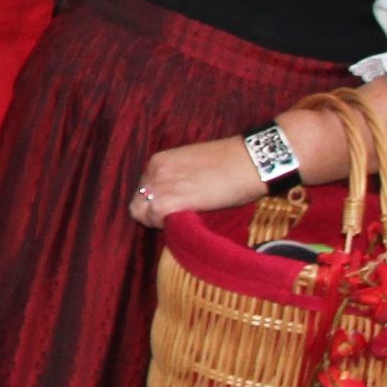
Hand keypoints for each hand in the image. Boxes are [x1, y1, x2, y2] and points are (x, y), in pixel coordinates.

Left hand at [130, 135, 270, 226]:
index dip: (155, 201)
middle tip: (176, 217)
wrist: (248, 163)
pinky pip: (153, 221)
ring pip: (141, 213)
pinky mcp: (166, 202)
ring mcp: (158, 187)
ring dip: (158, 220)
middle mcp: (153, 172)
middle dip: (152, 212)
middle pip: (138, 201)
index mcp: (159, 161)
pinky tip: (184, 222)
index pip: (143, 188)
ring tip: (181, 220)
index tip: (172, 207)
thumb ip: (178, 179)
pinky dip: (165, 226)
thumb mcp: (194, 166)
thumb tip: (176, 196)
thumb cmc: (231, 165)